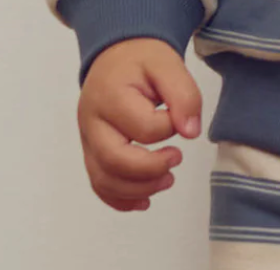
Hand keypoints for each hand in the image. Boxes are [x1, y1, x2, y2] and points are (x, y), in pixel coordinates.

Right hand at [77, 38, 201, 211]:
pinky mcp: (92, 154)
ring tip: (167, 180)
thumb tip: (190, 132)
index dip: (168, 130)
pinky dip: (122, 200)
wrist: (116, 59)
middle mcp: (91, 120)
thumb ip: (184, 95)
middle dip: (151, 170)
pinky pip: (100, 186)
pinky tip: (145, 200)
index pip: (142, 128)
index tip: (178, 121)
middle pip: (114, 161)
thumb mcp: (168, 66)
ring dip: (141, 189)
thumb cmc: (142, 64)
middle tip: (176, 159)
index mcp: (109, 95)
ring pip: (106, 180)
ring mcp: (88, 140)